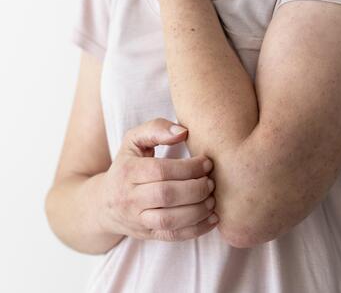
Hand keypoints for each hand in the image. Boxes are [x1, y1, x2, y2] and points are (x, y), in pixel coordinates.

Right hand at [96, 118, 217, 241]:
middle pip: (166, 195)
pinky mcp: (148, 235)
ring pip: (170, 220)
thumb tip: (183, 131)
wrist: (103, 204)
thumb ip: (156, 128)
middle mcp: (129, 198)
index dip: (188, 167)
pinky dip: (197, 229)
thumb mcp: (133, 141)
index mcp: (127, 172)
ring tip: (212, 199)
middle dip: (196, 188)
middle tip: (211, 182)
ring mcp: (138, 220)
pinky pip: (173, 236)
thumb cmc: (127, 166)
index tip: (207, 163)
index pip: (161, 170)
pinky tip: (213, 218)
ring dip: (198, 210)